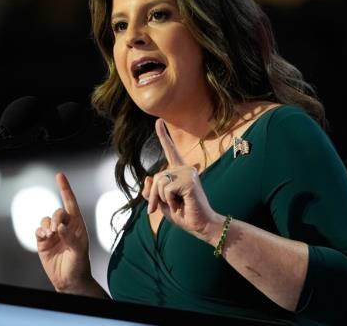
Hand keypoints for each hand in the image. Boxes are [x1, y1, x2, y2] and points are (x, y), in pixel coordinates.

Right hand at [36, 172, 91, 293]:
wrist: (69, 280)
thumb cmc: (79, 264)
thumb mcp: (79, 251)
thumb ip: (70, 237)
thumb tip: (60, 226)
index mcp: (77, 224)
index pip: (70, 202)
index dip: (65, 188)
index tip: (59, 175)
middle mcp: (65, 226)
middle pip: (57, 211)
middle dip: (56, 217)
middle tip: (57, 230)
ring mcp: (53, 234)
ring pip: (46, 220)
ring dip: (47, 225)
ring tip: (50, 236)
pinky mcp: (43, 242)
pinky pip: (38, 230)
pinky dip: (39, 231)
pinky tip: (44, 238)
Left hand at [143, 119, 223, 241]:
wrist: (200, 225)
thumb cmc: (183, 214)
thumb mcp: (162, 203)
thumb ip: (152, 192)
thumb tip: (146, 178)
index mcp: (179, 171)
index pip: (170, 151)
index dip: (163, 136)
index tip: (158, 121)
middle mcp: (184, 168)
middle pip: (156, 177)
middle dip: (154, 196)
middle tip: (163, 207)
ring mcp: (188, 173)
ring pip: (160, 183)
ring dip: (162, 199)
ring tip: (177, 204)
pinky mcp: (189, 180)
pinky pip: (167, 189)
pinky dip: (169, 200)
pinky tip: (182, 203)